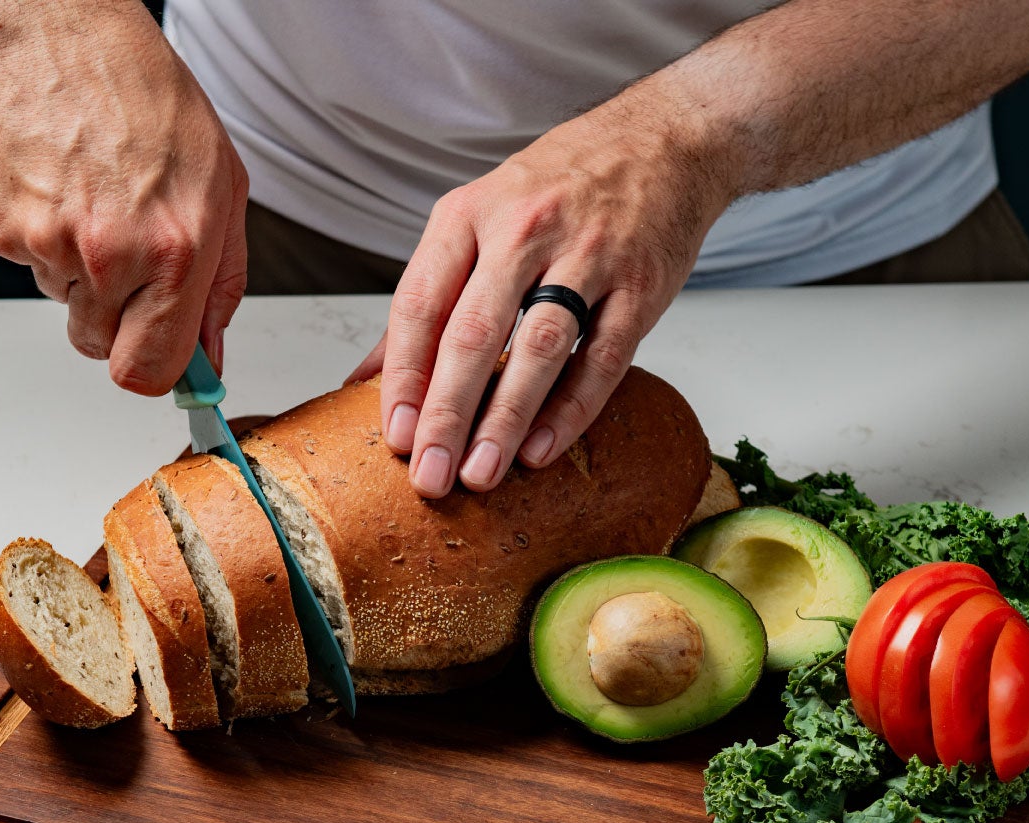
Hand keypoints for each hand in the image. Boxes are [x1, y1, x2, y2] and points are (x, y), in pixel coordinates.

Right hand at [0, 5, 248, 393]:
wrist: (58, 28)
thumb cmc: (144, 93)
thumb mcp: (221, 187)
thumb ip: (219, 284)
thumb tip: (208, 356)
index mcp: (174, 250)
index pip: (151, 371)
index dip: (156, 370)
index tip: (161, 359)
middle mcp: (108, 254)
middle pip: (101, 348)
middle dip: (118, 315)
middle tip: (127, 250)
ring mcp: (46, 242)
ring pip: (64, 303)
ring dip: (79, 269)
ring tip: (94, 196)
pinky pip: (26, 264)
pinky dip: (41, 235)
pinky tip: (59, 183)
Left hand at [351, 92, 733, 496]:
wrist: (662, 140)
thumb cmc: (559, 188)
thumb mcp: (478, 219)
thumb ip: (429, 297)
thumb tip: (365, 377)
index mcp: (470, 215)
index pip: (421, 302)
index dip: (403, 374)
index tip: (393, 434)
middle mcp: (524, 230)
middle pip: (473, 332)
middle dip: (447, 412)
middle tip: (429, 475)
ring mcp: (588, 256)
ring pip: (538, 347)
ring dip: (506, 418)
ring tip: (481, 473)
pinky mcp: (640, 284)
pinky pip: (602, 357)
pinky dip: (571, 409)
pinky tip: (542, 449)